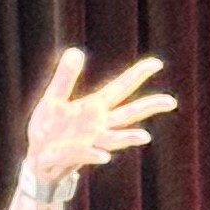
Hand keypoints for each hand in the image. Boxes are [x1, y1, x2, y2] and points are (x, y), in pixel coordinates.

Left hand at [24, 46, 176, 181]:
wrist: (37, 158)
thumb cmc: (48, 127)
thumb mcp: (53, 97)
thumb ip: (65, 77)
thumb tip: (75, 51)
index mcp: (95, 108)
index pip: (121, 88)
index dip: (138, 75)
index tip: (157, 64)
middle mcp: (99, 126)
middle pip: (129, 114)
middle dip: (149, 107)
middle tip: (171, 102)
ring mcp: (90, 143)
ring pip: (114, 139)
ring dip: (127, 138)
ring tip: (144, 137)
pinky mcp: (74, 156)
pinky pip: (86, 155)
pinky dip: (94, 155)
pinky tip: (104, 157)